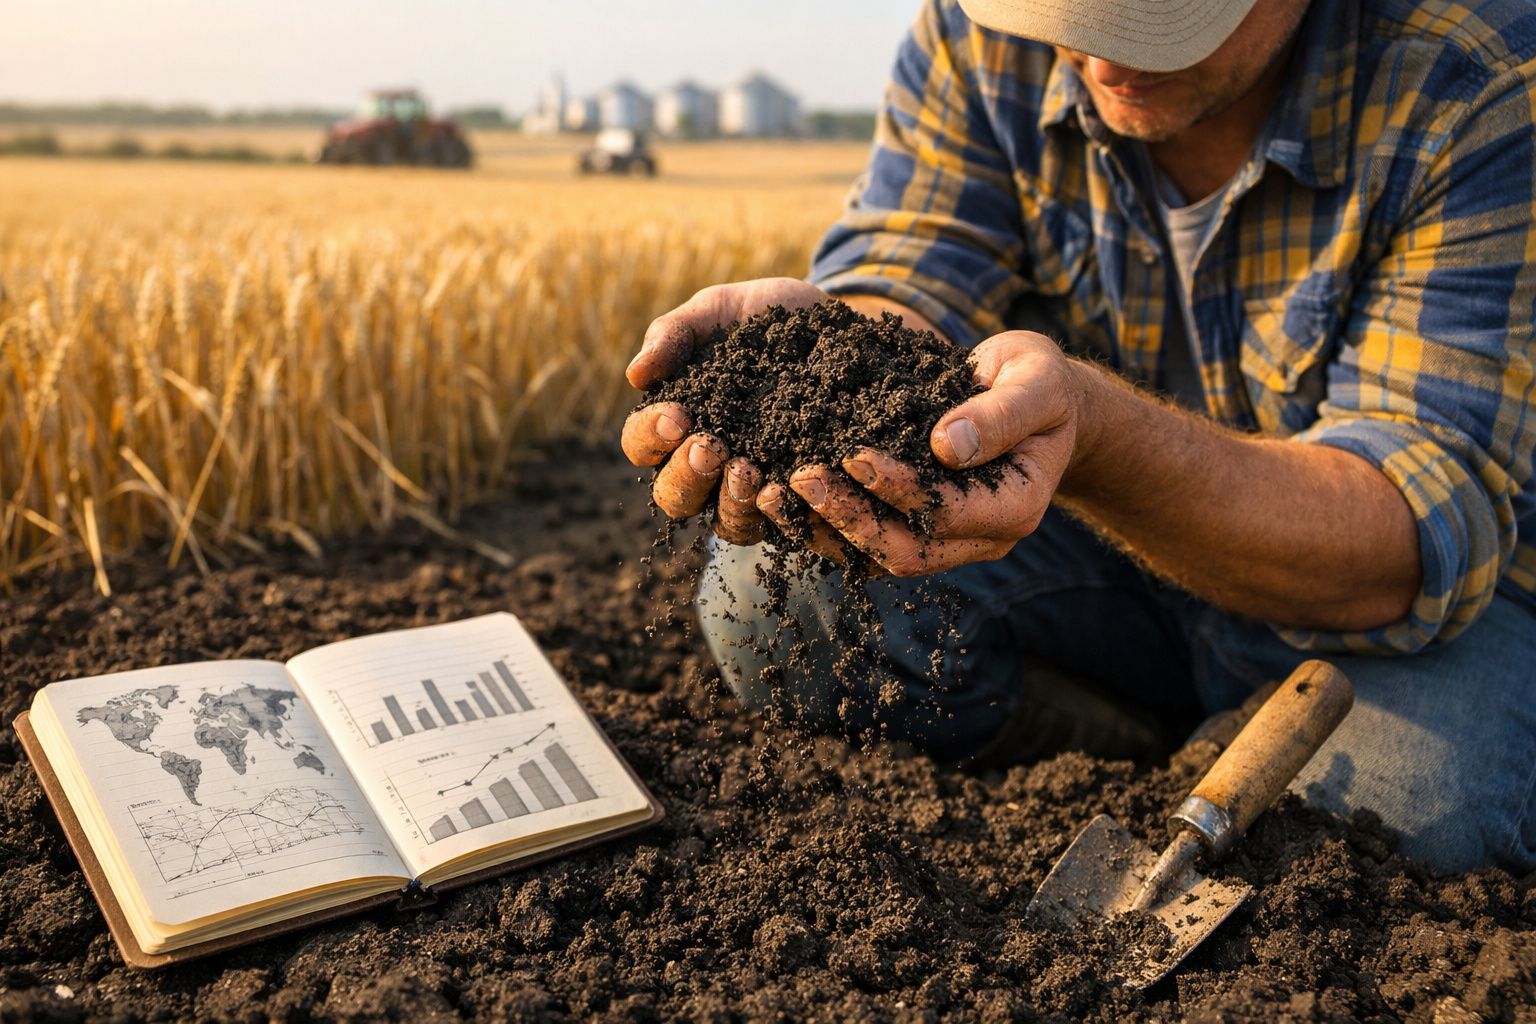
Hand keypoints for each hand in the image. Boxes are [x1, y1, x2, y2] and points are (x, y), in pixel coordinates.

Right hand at [620, 278, 829, 543]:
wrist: (834, 324)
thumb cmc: (762, 316)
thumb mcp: (717, 310)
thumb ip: (674, 334)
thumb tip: (635, 375)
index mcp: (675, 423)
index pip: (641, 444)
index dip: (650, 437)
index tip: (676, 416)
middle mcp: (707, 465)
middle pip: (675, 497)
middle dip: (687, 476)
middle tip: (709, 447)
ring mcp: (753, 486)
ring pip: (726, 523)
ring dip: (731, 502)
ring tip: (748, 471)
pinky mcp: (799, 496)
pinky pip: (784, 524)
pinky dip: (783, 513)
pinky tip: (791, 487)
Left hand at [776, 331, 1087, 575]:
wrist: (1034, 398)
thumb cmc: (1038, 382)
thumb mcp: (1037, 382)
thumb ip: (1001, 413)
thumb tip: (948, 445)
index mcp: (1016, 507)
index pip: (947, 511)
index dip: (898, 489)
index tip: (853, 453)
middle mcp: (980, 538)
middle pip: (905, 551)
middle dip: (848, 518)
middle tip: (799, 478)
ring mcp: (946, 542)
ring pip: (875, 557)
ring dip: (823, 531)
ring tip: (772, 496)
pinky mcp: (915, 529)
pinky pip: (863, 542)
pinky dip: (822, 525)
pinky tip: (780, 499)